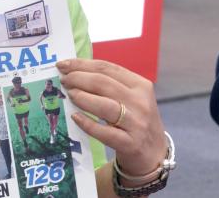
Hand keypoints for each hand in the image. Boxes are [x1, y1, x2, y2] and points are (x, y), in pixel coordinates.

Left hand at [57, 58, 166, 178]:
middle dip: (79, 79)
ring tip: (69, 94)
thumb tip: (76, 72)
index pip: (108, 68)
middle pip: (104, 84)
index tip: (64, 64)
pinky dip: (88, 123)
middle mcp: (140, 102)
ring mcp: (136, 124)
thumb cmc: (137, 120)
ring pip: (105, 106)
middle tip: (63, 80)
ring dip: (82, 97)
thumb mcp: (132, 97)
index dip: (83, 64)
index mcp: (141, 85)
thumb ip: (110, 84)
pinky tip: (75, 117)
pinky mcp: (130, 144)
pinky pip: (105, 132)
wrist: (154, 153)